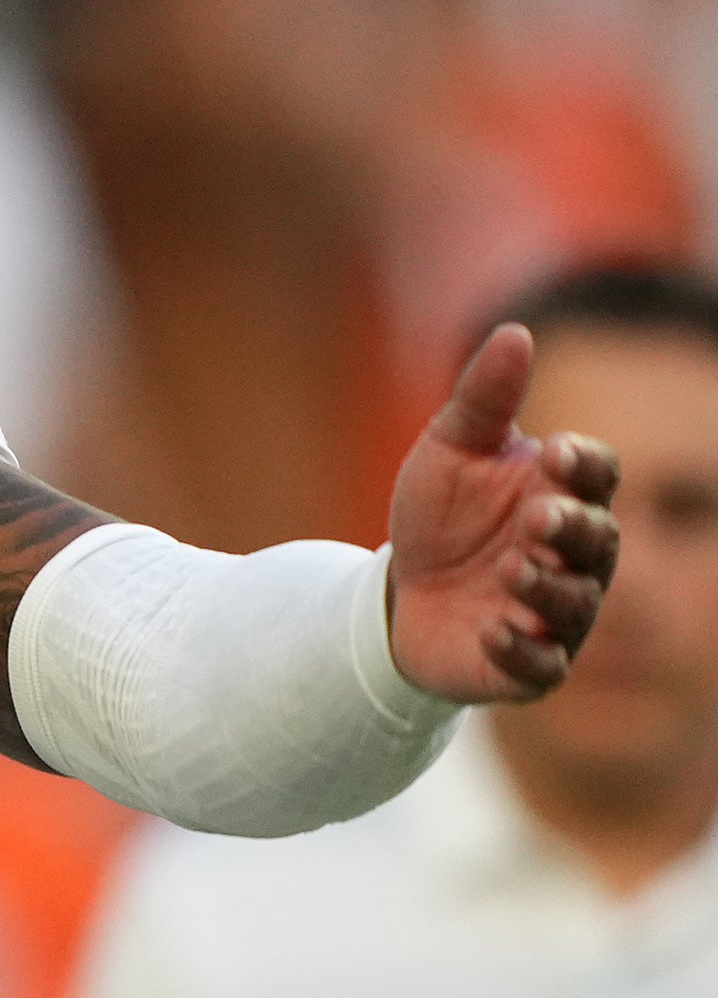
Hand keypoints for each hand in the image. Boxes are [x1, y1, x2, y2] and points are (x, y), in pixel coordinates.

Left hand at [387, 324, 620, 701]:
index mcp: (564, 495)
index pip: (598, 475)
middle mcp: (575, 555)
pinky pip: (542, 665)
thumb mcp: (450, 450)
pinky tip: (492, 630)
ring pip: (574, 602)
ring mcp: (556, 611)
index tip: (556, 452)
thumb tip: (515, 333)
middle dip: (571, 528)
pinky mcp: (529, 664)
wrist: (398, 593)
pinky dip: (521, 650)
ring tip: (508, 568)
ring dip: (545, 585)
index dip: (584, 465)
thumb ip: (484, 399)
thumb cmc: (440, 515)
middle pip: (599, 539)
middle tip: (536, 518)